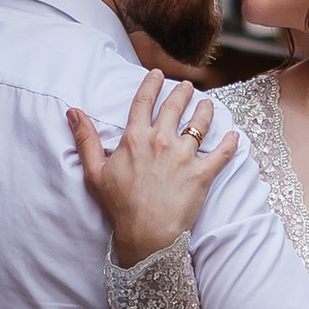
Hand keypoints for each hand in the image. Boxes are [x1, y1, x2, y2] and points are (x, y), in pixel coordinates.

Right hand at [69, 76, 239, 269]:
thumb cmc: (118, 206)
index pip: (144, 102)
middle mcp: (161, 141)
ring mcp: (184, 156)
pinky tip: (235, 135)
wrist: (145, 234)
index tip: (158, 74)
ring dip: (205, 111)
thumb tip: (73, 112)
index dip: (151, 84)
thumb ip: (86, 139)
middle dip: (182, 92)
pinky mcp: (202, 173)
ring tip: (208, 105)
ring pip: (199, 124)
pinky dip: (230, 143)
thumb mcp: (95, 171)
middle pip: (174, 107)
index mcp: (135, 138)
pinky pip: (221, 153)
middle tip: (187, 86)